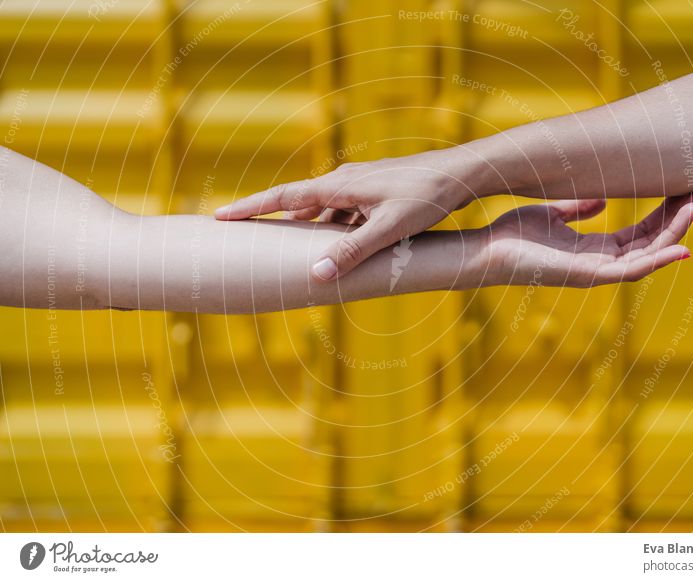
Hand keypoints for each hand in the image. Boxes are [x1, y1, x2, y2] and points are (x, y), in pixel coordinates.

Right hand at [214, 149, 471, 280]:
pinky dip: (334, 230)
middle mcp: (345, 181)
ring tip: (289, 251)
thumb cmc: (427, 198)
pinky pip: (344, 213)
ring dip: (307, 229)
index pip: (283, 196)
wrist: (462, 174)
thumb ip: (353, 251)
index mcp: (340, 186)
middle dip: (272, 220)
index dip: (249, 207)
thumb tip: (316, 276)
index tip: (219, 215)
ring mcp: (361, 186)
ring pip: (323, 211)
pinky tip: (340, 246)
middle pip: (297, 203)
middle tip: (245, 237)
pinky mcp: (377, 193)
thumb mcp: (389, 229)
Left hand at [479, 191, 692, 287]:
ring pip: (648, 256)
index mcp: (593, 249)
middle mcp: (599, 262)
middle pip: (651, 243)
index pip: (641, 232)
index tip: (685, 188)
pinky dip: (657, 261)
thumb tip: (602, 200)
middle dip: (679, 219)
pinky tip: (680, 247)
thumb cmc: (512, 235)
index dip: (665, 212)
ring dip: (676, 233)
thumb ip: (578, 210)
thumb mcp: (551, 215)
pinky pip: (630, 272)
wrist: (485, 250)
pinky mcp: (585, 277)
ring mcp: (594, 272)